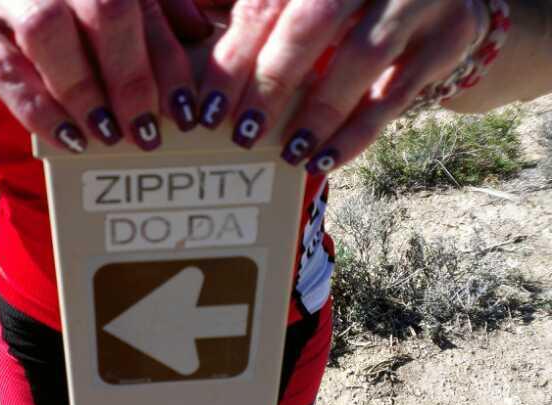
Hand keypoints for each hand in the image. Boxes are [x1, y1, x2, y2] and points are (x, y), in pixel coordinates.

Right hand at [0, 0, 211, 152]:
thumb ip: (148, 6)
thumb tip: (198, 32)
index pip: (143, 6)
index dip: (169, 62)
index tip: (187, 113)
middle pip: (104, 8)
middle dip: (131, 76)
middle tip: (145, 132)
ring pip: (47, 28)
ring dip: (83, 89)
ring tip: (106, 135)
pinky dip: (35, 104)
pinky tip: (64, 135)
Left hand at [197, 0, 486, 172]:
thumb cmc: (343, 2)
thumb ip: (254, 14)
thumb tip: (186, 48)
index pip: (265, 4)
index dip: (233, 58)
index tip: (206, 109)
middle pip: (313, 21)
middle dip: (272, 82)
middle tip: (243, 134)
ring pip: (363, 57)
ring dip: (321, 112)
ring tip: (291, 154)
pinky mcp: (449, 34)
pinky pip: (400, 92)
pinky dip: (359, 131)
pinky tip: (327, 157)